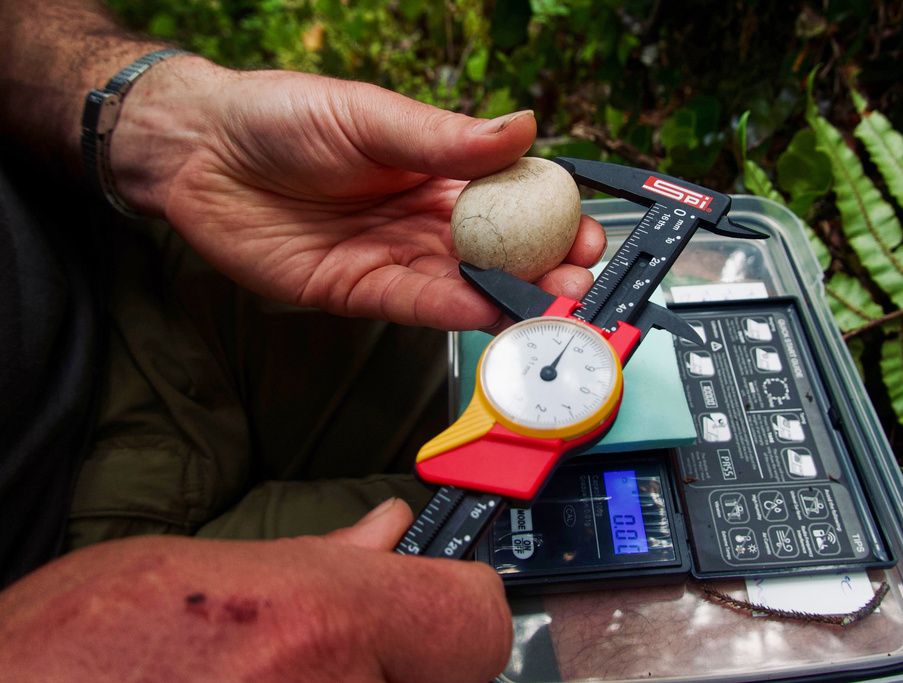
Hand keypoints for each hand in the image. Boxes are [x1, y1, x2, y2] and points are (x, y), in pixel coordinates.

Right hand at [0, 499, 510, 681]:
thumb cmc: (58, 658)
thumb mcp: (183, 573)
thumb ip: (312, 559)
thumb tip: (385, 537)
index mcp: (315, 625)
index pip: (473, 619)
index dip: (450, 606)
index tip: (426, 608)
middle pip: (433, 679)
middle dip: (385, 662)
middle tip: (302, 658)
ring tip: (258, 681)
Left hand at [112, 57, 605, 330]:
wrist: (203, 153)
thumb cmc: (282, 118)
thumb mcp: (371, 115)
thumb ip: (446, 136)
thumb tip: (522, 129)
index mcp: (439, 169)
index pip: (513, 199)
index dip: (553, 218)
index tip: (586, 232)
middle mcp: (425, 218)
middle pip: (499, 252)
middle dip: (544, 271)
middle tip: (578, 285)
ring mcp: (396, 257)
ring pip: (466, 285)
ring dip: (510, 300)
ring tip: (550, 309)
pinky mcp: (361, 290)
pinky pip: (417, 305)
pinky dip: (454, 311)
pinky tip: (486, 311)